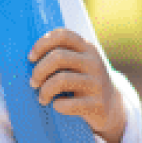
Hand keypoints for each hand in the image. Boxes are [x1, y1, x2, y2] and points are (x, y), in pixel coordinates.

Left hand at [28, 28, 126, 142]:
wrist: (111, 107)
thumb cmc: (83, 81)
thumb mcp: (78, 63)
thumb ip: (61, 55)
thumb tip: (30, 58)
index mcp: (87, 48)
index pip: (62, 35)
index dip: (42, 43)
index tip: (31, 57)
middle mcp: (94, 62)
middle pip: (58, 57)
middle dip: (39, 70)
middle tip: (33, 82)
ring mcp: (97, 83)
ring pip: (61, 80)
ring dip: (44, 90)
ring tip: (42, 98)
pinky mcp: (97, 104)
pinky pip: (68, 104)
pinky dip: (57, 105)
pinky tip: (57, 106)